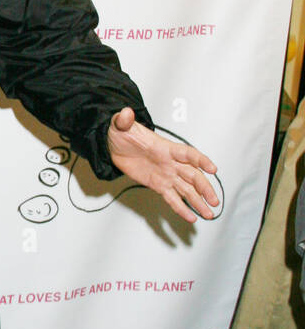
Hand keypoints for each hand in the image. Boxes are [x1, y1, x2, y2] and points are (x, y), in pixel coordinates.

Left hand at [106, 107, 218, 223]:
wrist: (114, 145)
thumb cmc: (122, 133)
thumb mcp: (120, 124)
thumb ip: (124, 120)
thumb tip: (125, 112)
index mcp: (166, 147)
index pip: (187, 153)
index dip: (200, 160)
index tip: (212, 169)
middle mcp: (171, 162)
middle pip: (192, 176)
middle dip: (204, 188)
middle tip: (214, 200)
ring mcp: (166, 175)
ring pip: (187, 189)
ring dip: (199, 201)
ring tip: (209, 214)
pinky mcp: (158, 185)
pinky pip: (172, 198)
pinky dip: (181, 208)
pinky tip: (192, 217)